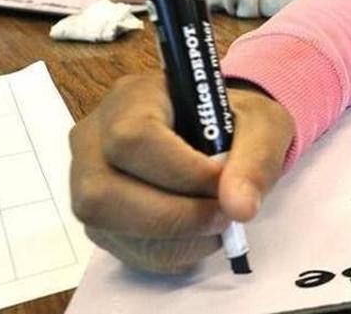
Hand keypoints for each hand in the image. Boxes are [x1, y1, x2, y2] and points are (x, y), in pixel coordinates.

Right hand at [69, 74, 294, 272]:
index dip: (180, 172)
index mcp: (133, 98)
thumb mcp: (263, 125)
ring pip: (107, 226)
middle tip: (224, 214)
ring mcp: (87, 182)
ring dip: (175, 239)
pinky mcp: (101, 220)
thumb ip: (257, 160)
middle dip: (174, 215)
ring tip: (217, 221)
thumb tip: (239, 208)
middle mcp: (95, 138)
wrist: (220, 135)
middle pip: (103, 192)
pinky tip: (200, 234)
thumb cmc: (234, 121)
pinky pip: (125, 250)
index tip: (222, 182)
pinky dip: (172, 253)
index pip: (132, 138)